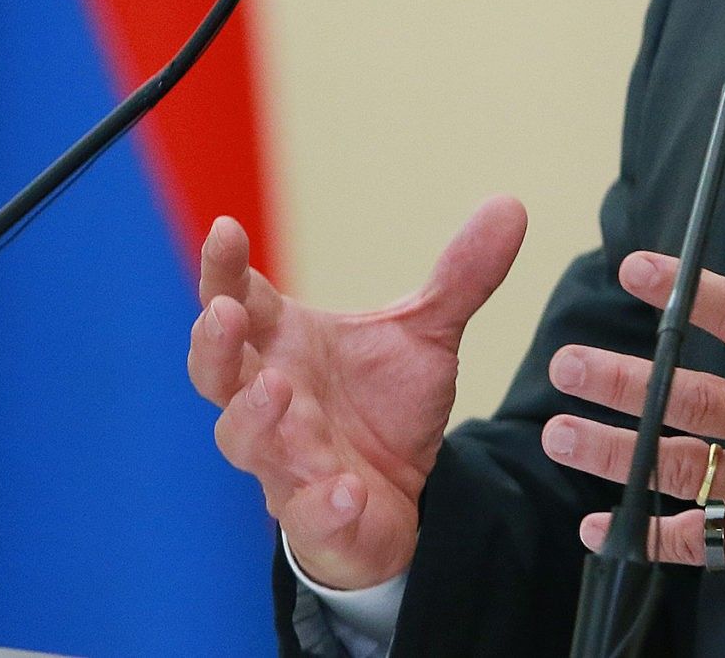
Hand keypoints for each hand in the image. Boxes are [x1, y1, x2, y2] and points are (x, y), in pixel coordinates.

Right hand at [187, 197, 526, 589]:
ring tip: (275, 389)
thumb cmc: (384, 405)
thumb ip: (461, 277)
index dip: (224, 268)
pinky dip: (323, 504)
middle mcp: (273, 401)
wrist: (402, 498)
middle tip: (224, 313)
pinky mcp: (318, 520)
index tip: (225, 229)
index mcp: (286, 347)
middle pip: (217, 371)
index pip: (239, 300)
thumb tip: (510, 205)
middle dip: (214, 343)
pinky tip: (345, 490)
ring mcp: (288, 462)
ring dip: (254, 416)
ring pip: (247, 442)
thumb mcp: (427, 336)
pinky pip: (309, 515)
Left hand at [544, 183, 724, 601]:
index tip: (636, 268)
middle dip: (623, 382)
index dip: (688, 291)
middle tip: (567, 365)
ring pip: (681, 467)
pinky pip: (698, 541)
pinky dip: (644, 536)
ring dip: (614, 452)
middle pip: (694, 399)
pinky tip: (601, 528)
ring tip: (560, 433)